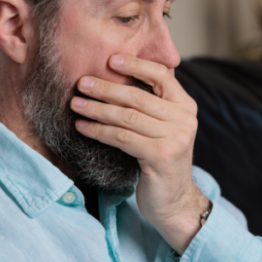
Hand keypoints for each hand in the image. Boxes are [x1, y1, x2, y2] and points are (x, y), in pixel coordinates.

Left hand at [71, 54, 206, 251]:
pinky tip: (83, 127)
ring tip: (76, 104)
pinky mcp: (161, 156)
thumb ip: (150, 106)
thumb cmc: (160, 161)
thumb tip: (114, 78)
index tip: (110, 60)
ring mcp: (175, 138)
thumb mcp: (161, 129)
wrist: (173, 201)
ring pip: (127, 117)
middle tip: (82, 83)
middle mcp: (184, 119)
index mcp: (185, 106)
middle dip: (106, 88)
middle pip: (138, 96)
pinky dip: (99, 131)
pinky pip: (122, 137)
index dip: (135, 65)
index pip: (161, 75)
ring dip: (97, 109)